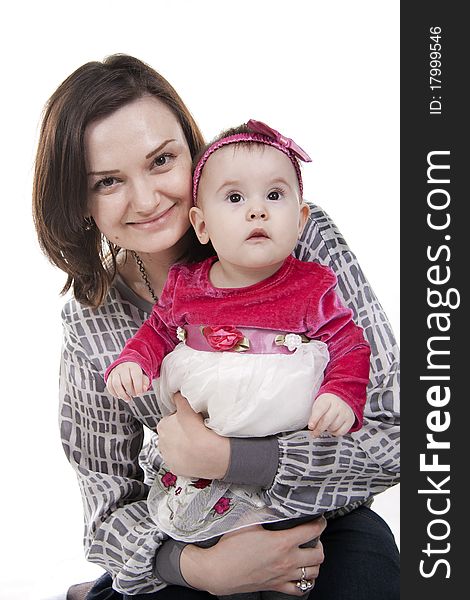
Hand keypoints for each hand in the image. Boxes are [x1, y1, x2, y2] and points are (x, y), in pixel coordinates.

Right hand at [105, 362, 148, 401]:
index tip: (139, 394)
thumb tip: (144, 389)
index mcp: (134, 366)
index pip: (136, 376)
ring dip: (122, 395)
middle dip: (131, 391)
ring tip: (128, 399)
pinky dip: (114, 394)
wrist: (125, 366)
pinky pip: (109, 386)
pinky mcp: (109, 376)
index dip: (138, 387)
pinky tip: (120, 396)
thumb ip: (145, 383)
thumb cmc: (135, 374)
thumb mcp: (143, 377)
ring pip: (116, 384)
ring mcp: (115, 372)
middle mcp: (123, 368)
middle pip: (126, 381)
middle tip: (134, 395)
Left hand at [156, 392, 229, 478]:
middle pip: (172, 432)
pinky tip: (195, 454)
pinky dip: (185, 457)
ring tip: (197, 443)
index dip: (183, 418)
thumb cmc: (203, 431)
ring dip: (182, 445)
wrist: (214, 456)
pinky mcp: (174, 468)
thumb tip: (176, 394)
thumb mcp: (190, 410)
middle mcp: (161, 441)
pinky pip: (178, 460)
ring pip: (174, 447)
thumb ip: (181, 400)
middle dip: (181, 431)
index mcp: (163, 425)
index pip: (172, 418)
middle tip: (196, 431)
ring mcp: (167, 457)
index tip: (193, 421)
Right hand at [180, 518, 325, 595]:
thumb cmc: (231, 547)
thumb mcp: (247, 521)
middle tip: (313, 537)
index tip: (319, 519)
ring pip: (313, 573)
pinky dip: (305, 581)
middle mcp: (287, 561)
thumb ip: (264, 512)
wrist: (219, 571)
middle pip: (319, 555)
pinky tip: (301, 573)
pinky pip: (300, 589)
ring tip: (309, 554)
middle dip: (320, 543)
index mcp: (282, 543)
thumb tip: (273, 504)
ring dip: (315, 562)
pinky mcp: (277, 586)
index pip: (312, 532)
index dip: (320, 523)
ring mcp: (283, 576)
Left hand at [308, 393, 354, 436]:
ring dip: (327, 430)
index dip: (314, 419)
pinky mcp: (350, 420)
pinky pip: (341, 432)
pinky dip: (335, 433)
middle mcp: (338, 405)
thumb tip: (312, 428)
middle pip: (326, 420)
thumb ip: (314, 415)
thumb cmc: (327, 403)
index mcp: (327, 399)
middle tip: (314, 433)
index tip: (310, 426)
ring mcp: (345, 412)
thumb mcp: (319, 405)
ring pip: (333, 427)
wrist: (341, 399)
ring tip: (325, 427)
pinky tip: (332, 429)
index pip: (320, 409)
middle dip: (318, 429)